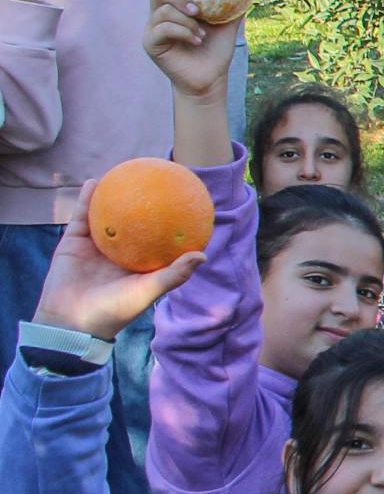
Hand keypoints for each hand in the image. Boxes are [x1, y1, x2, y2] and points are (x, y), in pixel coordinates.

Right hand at [33, 193, 207, 340]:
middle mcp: (121, 253)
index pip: (161, 239)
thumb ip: (173, 275)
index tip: (188, 203)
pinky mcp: (74, 242)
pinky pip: (82, 216)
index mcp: (141, 264)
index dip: (173, 223)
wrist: (70, 321)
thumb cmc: (114, 310)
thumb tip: (203, 256)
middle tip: (160, 180)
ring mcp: (97, 246)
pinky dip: (87, 199)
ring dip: (116, 196)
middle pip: (137, 223)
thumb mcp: (147, 292)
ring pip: (108, 216)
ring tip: (127, 172)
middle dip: (147, 204)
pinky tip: (94, 182)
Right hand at [143, 0, 238, 101]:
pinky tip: (196, 41)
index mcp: (172, 6)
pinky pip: (163, 28)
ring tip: (202, 34)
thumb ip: (231, 5)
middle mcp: (158, 14)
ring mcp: (152, 29)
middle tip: (198, 9)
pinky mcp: (150, 43)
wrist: (210, 78)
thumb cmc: (215, 51)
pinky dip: (183, 32)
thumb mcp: (226, 24)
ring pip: (162, 11)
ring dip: (186, 21)